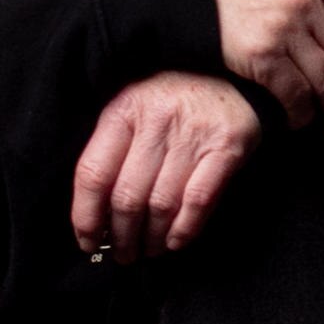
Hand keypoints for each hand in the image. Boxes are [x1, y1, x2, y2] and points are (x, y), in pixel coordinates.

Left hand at [69, 71, 256, 259]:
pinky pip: (198, 200)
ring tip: (147, 251)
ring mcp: (193, 134)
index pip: (93, 174)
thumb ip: (116, 147)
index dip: (86, 216)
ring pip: (161, 204)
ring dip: (151, 238)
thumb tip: (96, 210)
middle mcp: (156, 121)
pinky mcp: (227, 147)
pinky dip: (185, 229)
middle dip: (121, 236)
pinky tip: (175, 242)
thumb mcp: (136, 105)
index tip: (87, 241)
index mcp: (124, 110)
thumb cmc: (177, 95)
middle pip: (127, 196)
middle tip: (122, 254)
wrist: (237, 68)